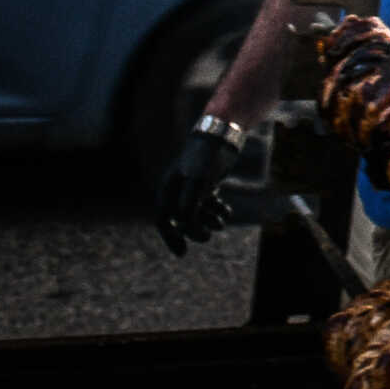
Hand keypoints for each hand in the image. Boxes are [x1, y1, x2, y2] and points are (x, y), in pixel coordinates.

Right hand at [154, 127, 244, 255]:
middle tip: (208, 235)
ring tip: (220, 221)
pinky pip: (207, 203)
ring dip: (208, 221)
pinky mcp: (206, 181)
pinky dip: (216, 210)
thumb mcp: (198, 183)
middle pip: (181, 219)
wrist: (221, 134)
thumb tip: (186, 226)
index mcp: (168, 188)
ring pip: (196, 212)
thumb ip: (190, 205)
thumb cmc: (206, 158)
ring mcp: (191, 185)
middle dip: (194, 229)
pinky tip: (226, 211)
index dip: (171, 238)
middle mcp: (177, 188)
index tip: (183, 254)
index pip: (164, 219)